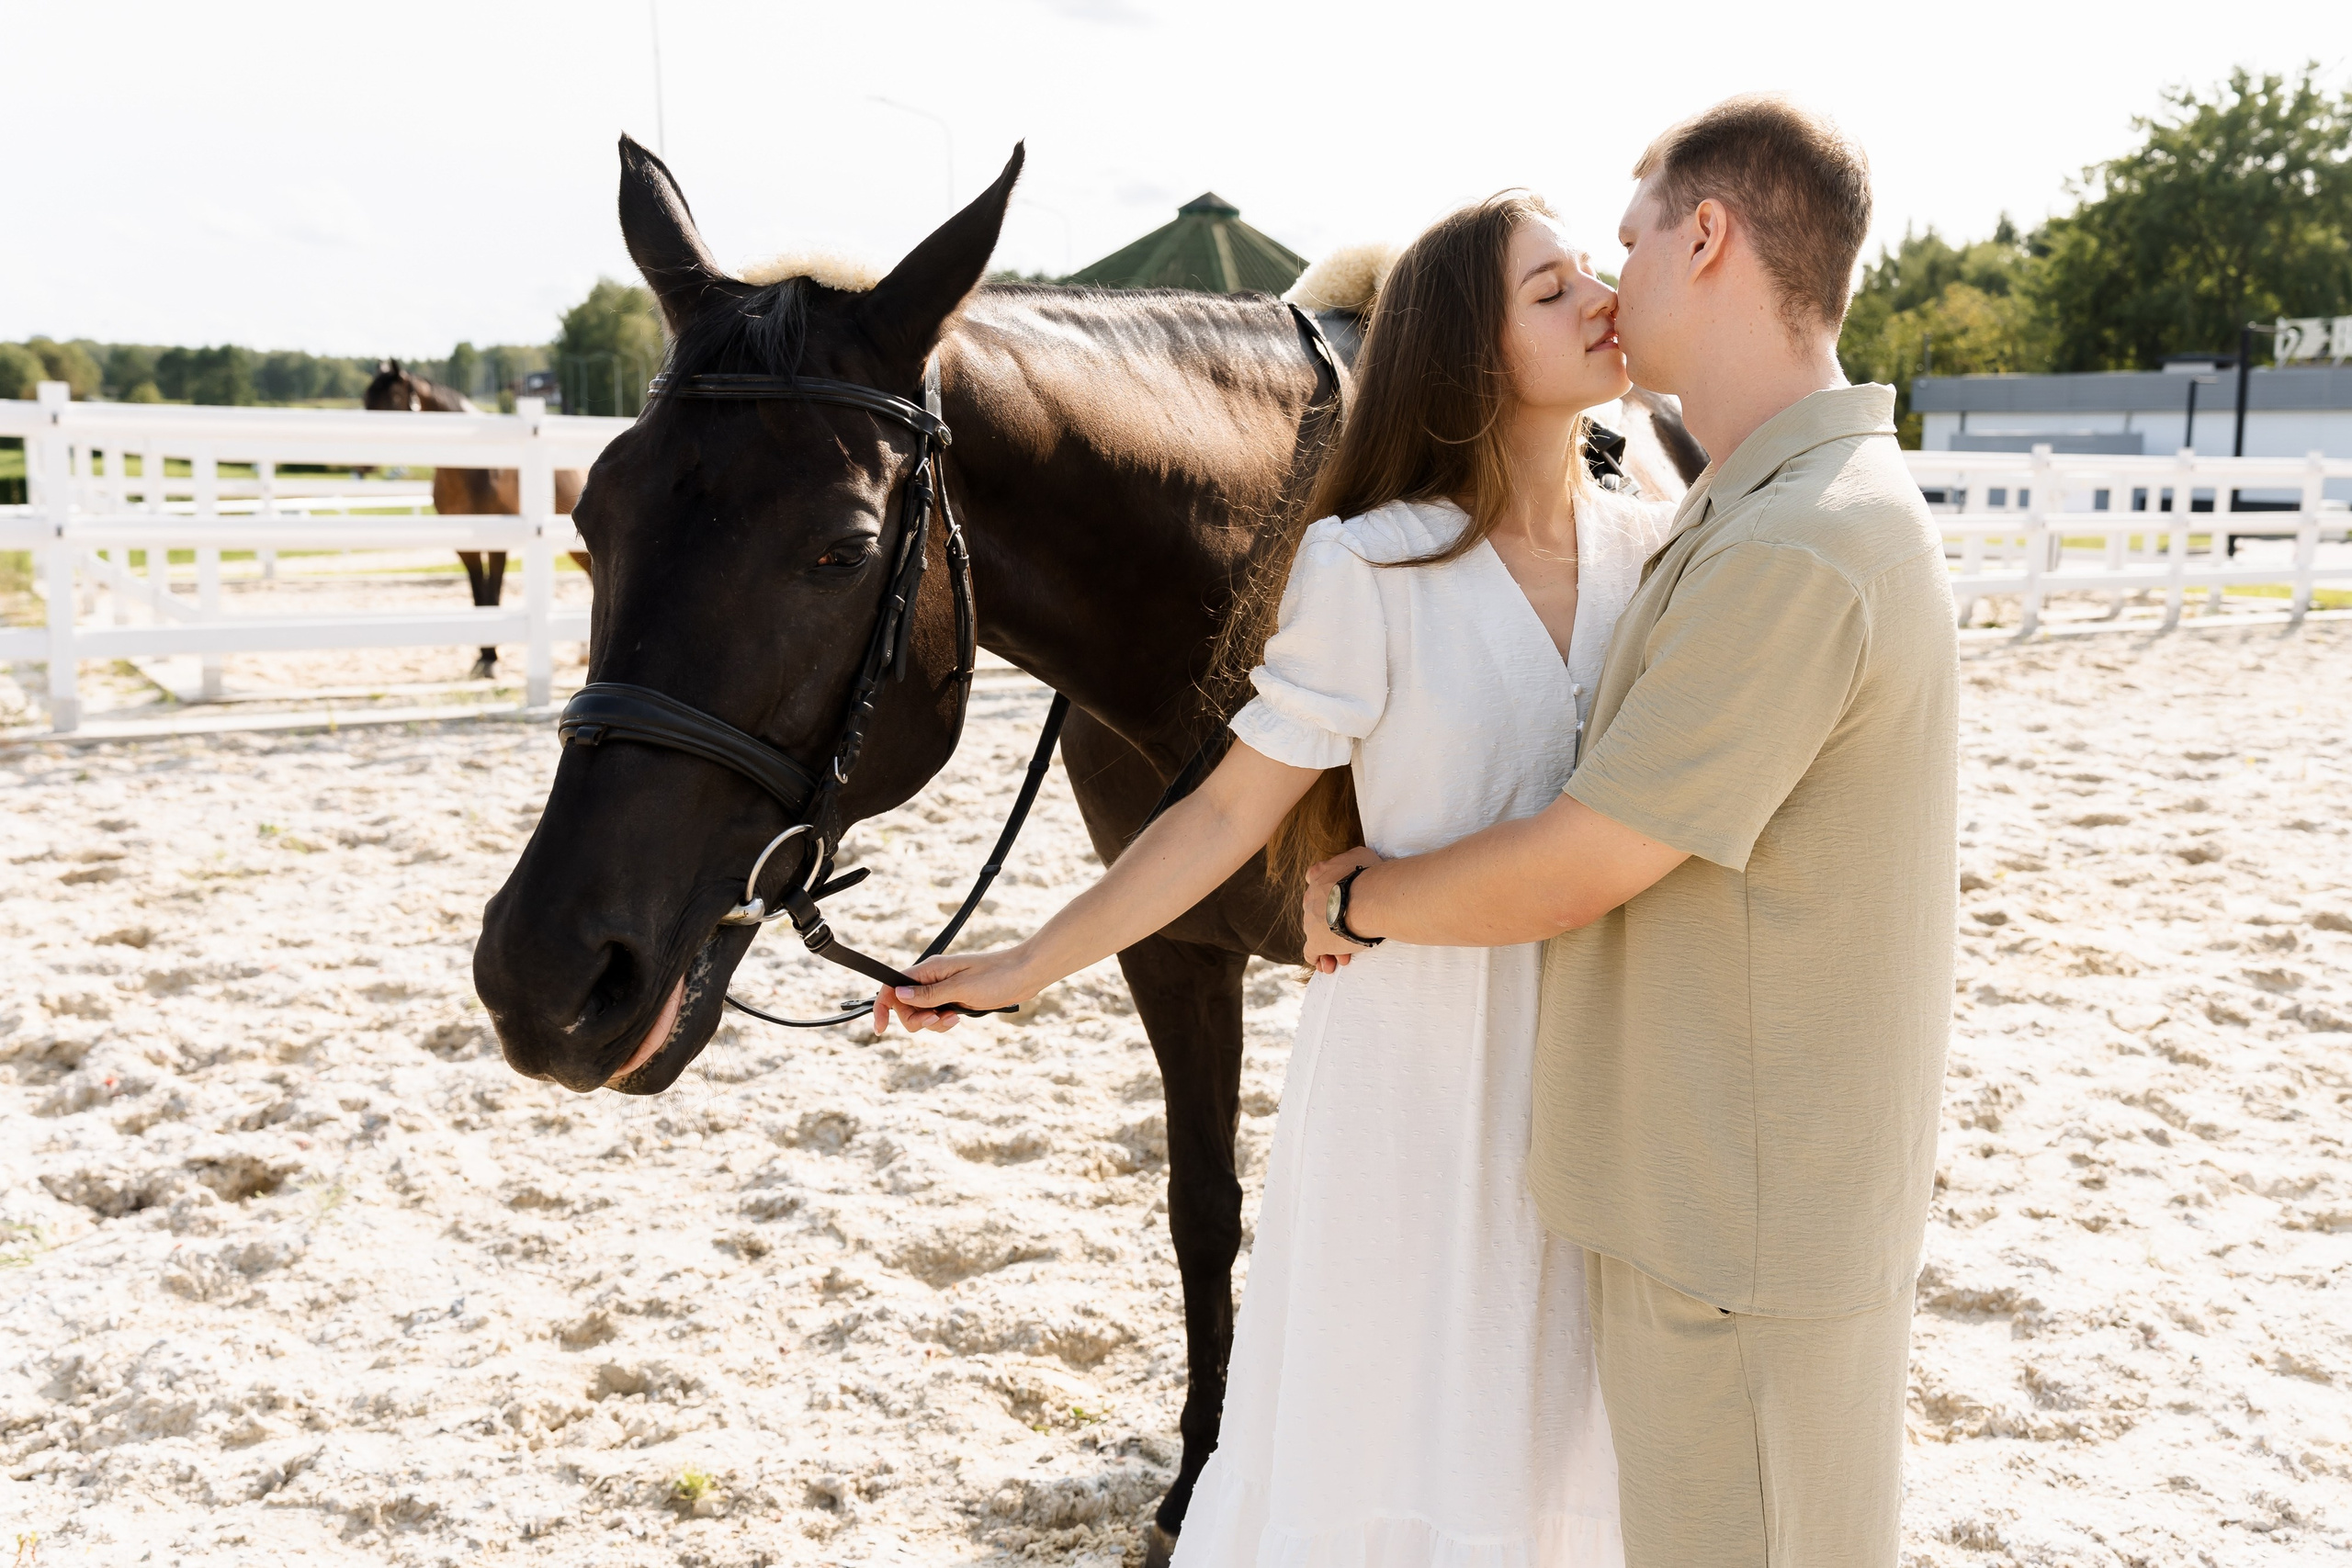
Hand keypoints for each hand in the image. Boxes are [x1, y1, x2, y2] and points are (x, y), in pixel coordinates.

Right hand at [871, 947, 1041, 1035]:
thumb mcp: (961, 988)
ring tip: (954, 1019)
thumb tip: (898, 995)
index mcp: (929, 970)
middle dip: (916, 1020)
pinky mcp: (955, 999)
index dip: (883, 1007)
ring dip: (932, 1023)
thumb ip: (929, 994)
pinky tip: (959, 1019)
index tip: (880, 1029)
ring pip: (922, 1014)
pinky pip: (938, 1016)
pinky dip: (943, 1022)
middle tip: (937, 1020)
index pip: (893, 987)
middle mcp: (932, 979)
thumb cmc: (997, 976)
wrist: (1026, 974)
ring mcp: (944, 989)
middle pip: (905, 1006)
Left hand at [1300, 846, 1382, 972]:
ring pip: (1317, 934)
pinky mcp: (1316, 940)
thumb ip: (1352, 859)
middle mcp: (1311, 896)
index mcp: (1319, 874)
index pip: (1315, 881)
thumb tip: (1357, 862)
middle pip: (1318, 912)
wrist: (1368, 898)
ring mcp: (1310, 919)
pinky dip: (1319, 958)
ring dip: (1330, 943)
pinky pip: (1311, 952)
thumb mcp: (1361, 855)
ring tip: (1345, 954)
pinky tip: (1328, 964)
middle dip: (1332, 923)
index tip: (1340, 901)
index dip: (1327, 894)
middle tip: (1351, 931)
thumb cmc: (1371, 875)